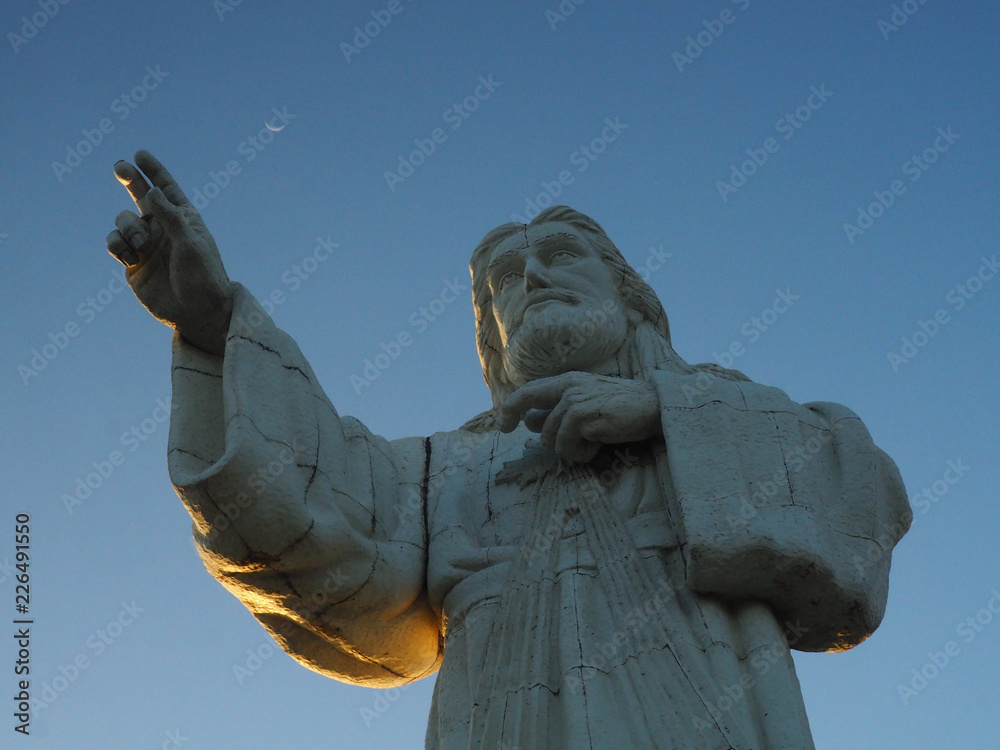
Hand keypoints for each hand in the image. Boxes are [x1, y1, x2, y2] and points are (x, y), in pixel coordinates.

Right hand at [106, 150, 232, 355]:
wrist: (196, 313)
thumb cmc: (203, 277)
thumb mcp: (191, 243)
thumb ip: (171, 217)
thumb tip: (151, 191)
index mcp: (183, 219)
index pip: (167, 189)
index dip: (154, 171)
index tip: (140, 154)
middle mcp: (163, 227)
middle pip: (140, 195)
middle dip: (130, 178)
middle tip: (121, 166)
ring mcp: (146, 244)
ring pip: (123, 220)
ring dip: (129, 227)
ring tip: (142, 244)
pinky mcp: (132, 262)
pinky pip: (114, 243)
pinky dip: (117, 245)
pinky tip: (130, 257)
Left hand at [498, 372, 661, 462]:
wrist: (654, 406)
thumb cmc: (621, 407)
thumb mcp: (585, 403)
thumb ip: (558, 410)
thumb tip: (528, 421)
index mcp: (566, 381)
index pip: (527, 392)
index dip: (511, 409)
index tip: (503, 426)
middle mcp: (566, 388)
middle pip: (535, 422)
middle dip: (547, 441)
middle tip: (573, 448)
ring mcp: (573, 402)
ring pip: (551, 440)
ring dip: (572, 450)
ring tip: (594, 444)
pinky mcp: (582, 417)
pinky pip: (567, 447)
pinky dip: (582, 454)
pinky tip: (599, 446)